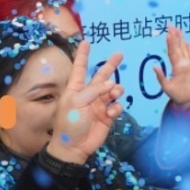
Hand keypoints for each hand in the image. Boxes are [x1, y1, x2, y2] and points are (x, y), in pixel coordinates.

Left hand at [45, 41, 124, 164]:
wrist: (74, 147)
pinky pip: (116, 106)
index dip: (83, 55)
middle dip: (110, 66)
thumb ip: (94, 90)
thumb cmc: (69, 123)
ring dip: (115, 90)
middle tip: (120, 54)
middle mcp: (88, 94)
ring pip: (113, 90)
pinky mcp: (108, 116)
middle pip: (101, 76)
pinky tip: (110, 114)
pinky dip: (115, 108)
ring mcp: (99, 105)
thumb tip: (111, 84)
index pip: (80, 68)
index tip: (85, 42)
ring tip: (113, 94)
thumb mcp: (77, 102)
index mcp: (76, 89)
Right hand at [154, 25, 189, 106]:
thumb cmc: (175, 95)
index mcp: (179, 68)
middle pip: (180, 47)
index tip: (168, 32)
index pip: (173, 52)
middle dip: (176, 35)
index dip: (170, 42)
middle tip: (171, 25)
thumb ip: (160, 76)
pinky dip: (189, 47)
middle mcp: (188, 65)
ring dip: (182, 39)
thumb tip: (154, 66)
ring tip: (178, 29)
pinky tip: (186, 41)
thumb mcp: (165, 87)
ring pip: (187, 49)